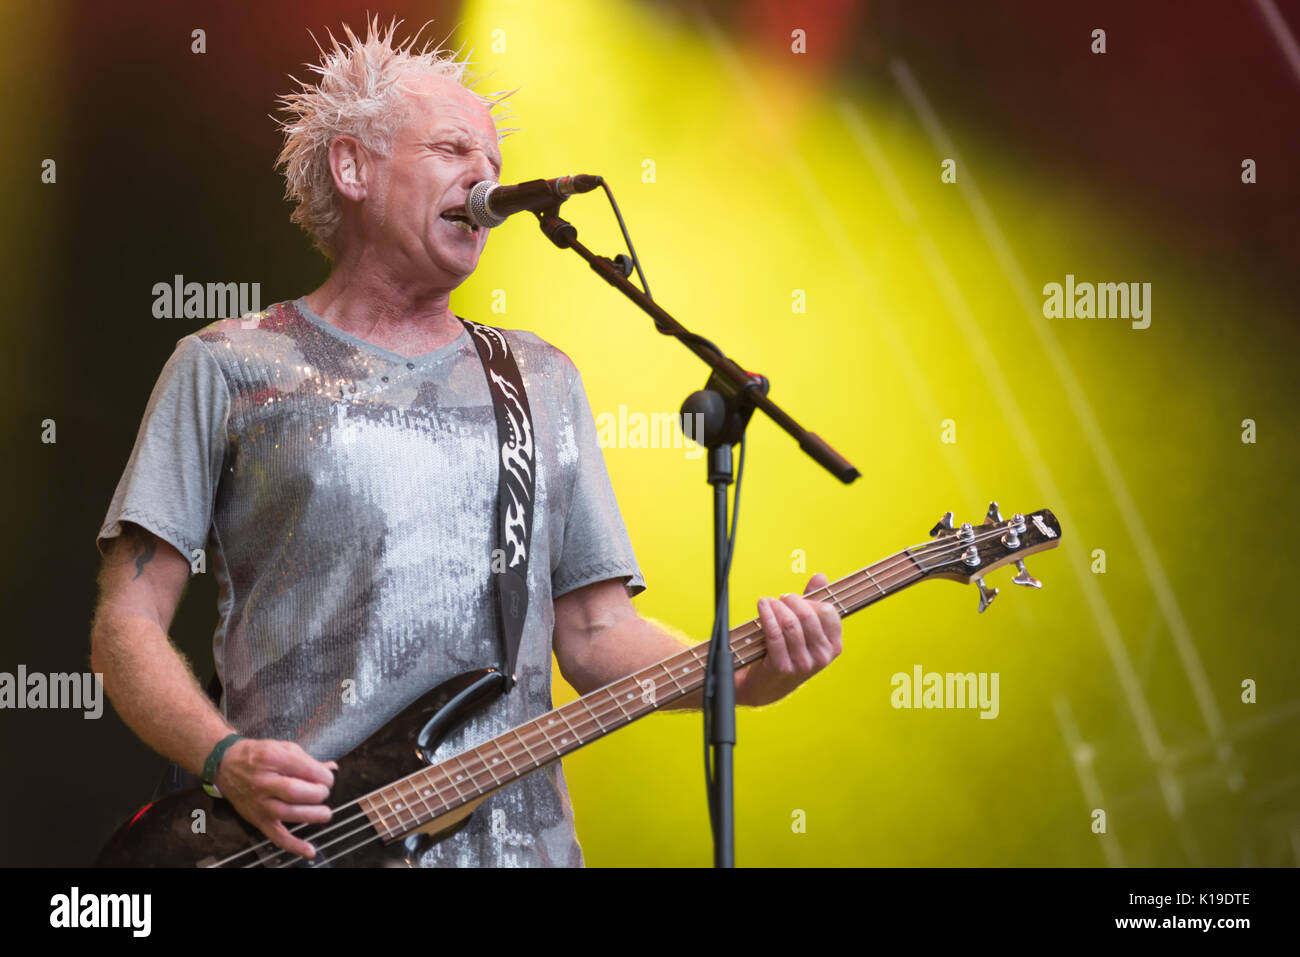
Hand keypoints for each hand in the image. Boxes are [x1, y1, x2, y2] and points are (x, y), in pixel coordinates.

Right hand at [212, 738, 337, 859]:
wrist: (225, 765)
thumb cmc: (257, 755)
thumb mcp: (282, 748)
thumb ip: (307, 759)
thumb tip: (332, 768)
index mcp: (273, 759)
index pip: (306, 770)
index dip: (324, 777)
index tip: (328, 778)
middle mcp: (264, 782)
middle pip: (296, 792)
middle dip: (318, 793)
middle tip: (324, 792)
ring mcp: (260, 803)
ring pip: (288, 813)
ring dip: (312, 815)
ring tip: (325, 813)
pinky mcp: (257, 819)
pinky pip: (276, 836)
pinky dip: (294, 845)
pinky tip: (310, 850)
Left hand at [738, 573, 842, 707]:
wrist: (764, 685)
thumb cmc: (786, 652)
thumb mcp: (804, 629)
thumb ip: (813, 602)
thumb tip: (820, 577)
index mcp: (833, 646)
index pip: (828, 612)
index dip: (809, 600)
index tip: (795, 599)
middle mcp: (822, 657)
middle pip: (808, 616)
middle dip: (791, 601)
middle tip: (780, 599)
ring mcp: (803, 663)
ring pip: (790, 623)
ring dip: (776, 607)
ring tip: (767, 602)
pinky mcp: (783, 667)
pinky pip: (774, 633)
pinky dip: (766, 615)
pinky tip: (762, 606)